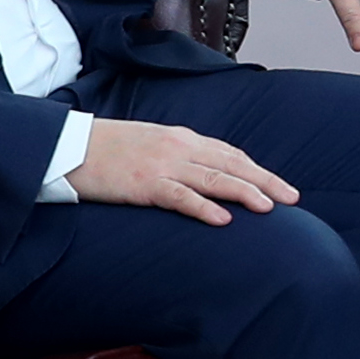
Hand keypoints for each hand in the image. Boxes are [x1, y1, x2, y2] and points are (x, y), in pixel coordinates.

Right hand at [69, 118, 300, 225]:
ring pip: (213, 178)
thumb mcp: (151, 145)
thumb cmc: (107, 149)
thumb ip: (179, 157)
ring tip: (270, 208)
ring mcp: (161, 165)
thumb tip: (204, 175)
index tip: (280, 186)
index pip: (230, 154)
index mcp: (182, 138)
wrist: (67, 146)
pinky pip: (179, 196)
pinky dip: (203, 207)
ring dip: (245, 192)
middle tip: (292, 199)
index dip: (258, 170)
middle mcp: (178, 148)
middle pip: (232, 164)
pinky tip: (223, 219)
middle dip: (265, 181)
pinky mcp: (143, 183)